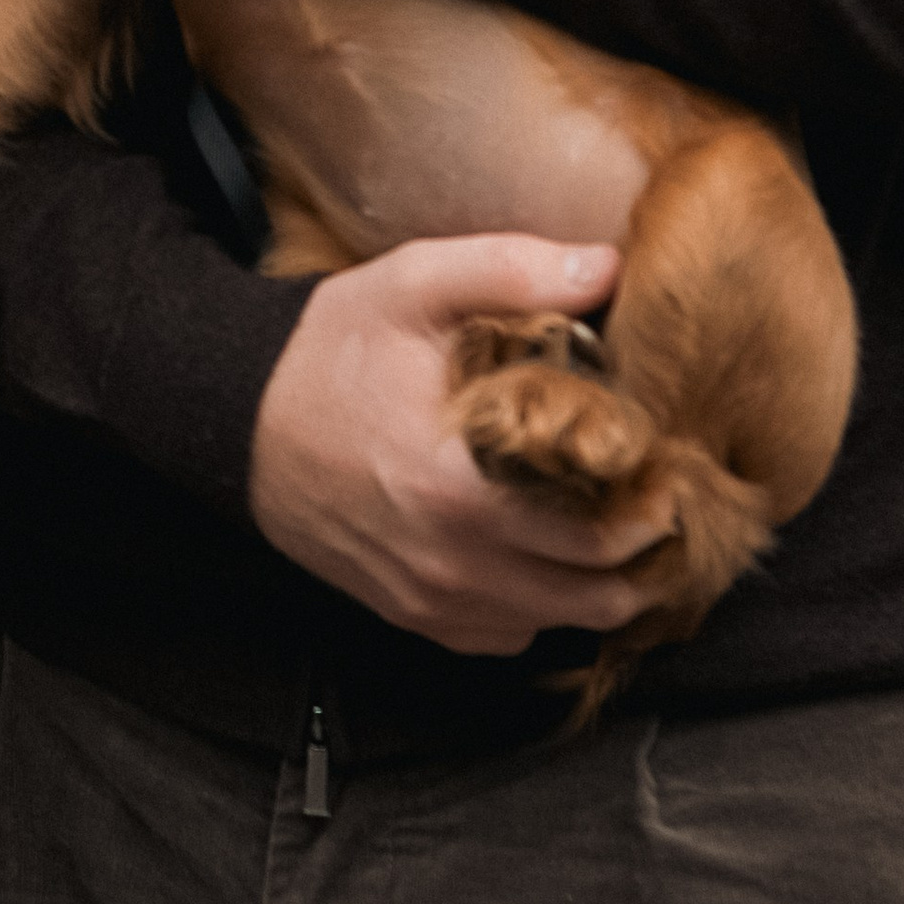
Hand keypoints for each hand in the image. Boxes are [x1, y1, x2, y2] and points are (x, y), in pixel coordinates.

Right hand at [251, 235, 668, 650]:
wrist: (237, 420)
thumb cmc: (328, 353)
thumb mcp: (411, 284)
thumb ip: (512, 271)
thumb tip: (609, 267)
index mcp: (460, 485)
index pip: (602, 532)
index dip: (653, 499)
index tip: (667, 459)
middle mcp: (450, 561)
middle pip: (597, 592)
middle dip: (645, 547)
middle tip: (659, 493)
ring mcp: (431, 599)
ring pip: (560, 623)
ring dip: (601, 582)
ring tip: (614, 522)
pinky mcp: (413, 615)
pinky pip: (508, 636)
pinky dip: (541, 605)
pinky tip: (542, 551)